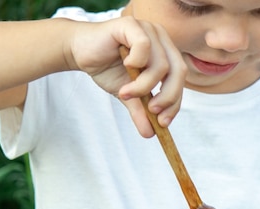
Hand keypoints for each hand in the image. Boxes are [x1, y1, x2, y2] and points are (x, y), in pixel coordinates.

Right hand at [67, 16, 185, 136]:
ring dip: (143, 85)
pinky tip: (125, 66)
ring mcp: (148, 29)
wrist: (79, 52)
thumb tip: (150, 134)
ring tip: (125, 92)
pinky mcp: (131, 24)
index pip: (180, 79)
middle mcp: (161, 39)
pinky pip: (144, 46)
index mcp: (166, 53)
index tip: (163, 123)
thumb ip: (140, 111)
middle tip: (152, 111)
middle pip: (179, 71)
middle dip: (167, 96)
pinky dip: (136, 62)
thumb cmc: (107, 68)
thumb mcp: (127, 95)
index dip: (175, 102)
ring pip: (161, 64)